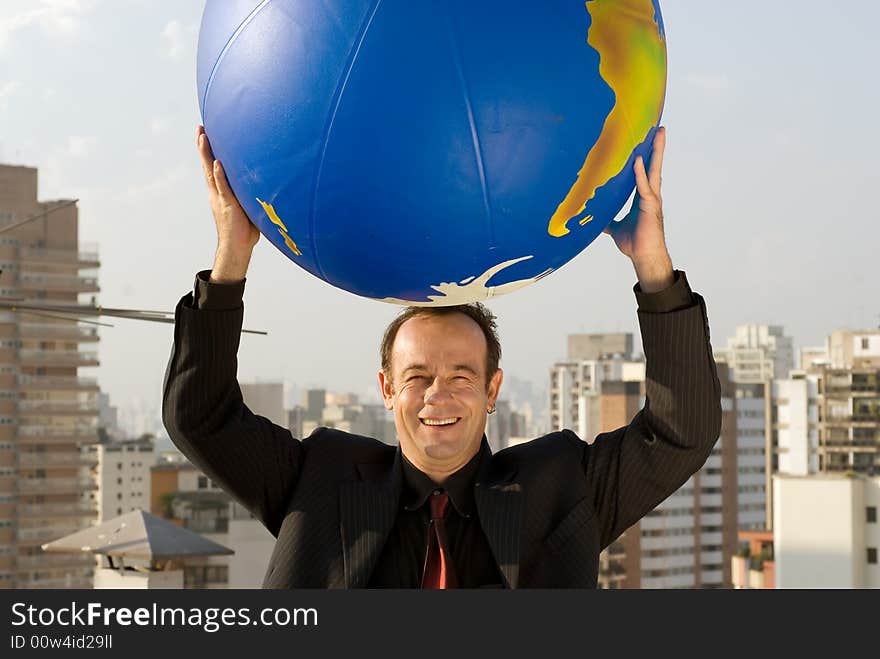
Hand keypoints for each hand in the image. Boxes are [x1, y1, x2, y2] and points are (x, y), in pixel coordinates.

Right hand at [197, 125, 259, 281]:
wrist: (237, 248)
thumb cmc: (245, 229)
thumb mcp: (248, 206)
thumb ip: (250, 193)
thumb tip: (266, 183)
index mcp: (221, 191)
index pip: (213, 167)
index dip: (209, 151)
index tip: (206, 134)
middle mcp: (217, 192)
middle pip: (207, 164)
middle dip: (203, 146)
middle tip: (200, 128)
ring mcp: (221, 198)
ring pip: (211, 172)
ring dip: (206, 154)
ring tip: (203, 137)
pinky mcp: (228, 206)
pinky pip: (223, 188)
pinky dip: (220, 176)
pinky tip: (216, 164)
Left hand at [604, 126, 672, 292]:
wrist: (644, 256)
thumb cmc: (634, 243)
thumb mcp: (615, 227)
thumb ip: (607, 218)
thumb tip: (595, 216)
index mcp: (642, 197)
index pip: (644, 171)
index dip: (645, 156)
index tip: (647, 140)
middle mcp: (649, 194)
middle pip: (653, 165)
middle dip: (656, 146)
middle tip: (659, 128)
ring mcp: (652, 198)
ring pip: (654, 170)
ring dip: (656, 152)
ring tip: (658, 134)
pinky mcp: (650, 206)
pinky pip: (644, 186)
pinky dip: (640, 173)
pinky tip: (637, 160)